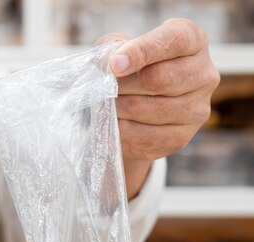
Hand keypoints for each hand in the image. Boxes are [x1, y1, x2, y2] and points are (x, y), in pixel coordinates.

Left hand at [97, 18, 219, 197]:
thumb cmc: (128, 69)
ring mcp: (197, 108)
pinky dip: (122, 129)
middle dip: (122, 85)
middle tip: (101, 88)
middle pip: (159, 78)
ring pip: (149, 109)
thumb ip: (112, 49)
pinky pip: (145, 135)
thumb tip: (106, 64)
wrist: (134, 110)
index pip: (174, 41)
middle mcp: (204, 74)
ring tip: (105, 104)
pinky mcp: (182, 137)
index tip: (114, 64)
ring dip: (119, 107)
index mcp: (193, 41)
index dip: (141, 52)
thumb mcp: (118, 49)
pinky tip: (114, 122)